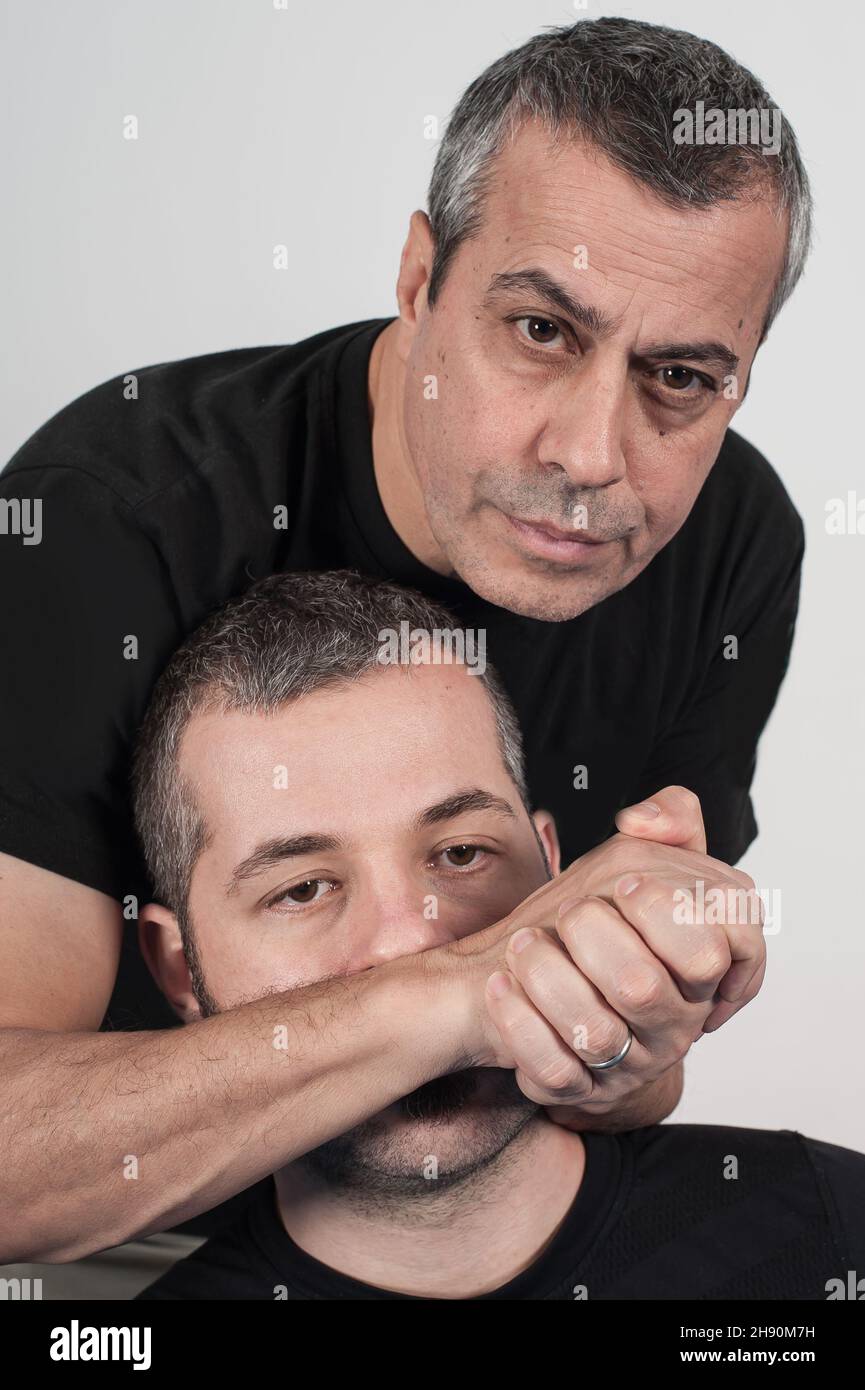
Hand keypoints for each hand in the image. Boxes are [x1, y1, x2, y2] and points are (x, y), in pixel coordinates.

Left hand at [457, 786, 765, 1117]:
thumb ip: (673, 822)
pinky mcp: (578, 1089)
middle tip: (569, 912)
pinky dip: (519, 1023)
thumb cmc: (618, 922)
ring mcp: (628, 1062)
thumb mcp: (652, 862)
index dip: (665, 914)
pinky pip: (550, 1069)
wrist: (568, 991)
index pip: (710, 953)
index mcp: (700, 973)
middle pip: (642, 989)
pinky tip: (500, 985)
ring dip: (548, 977)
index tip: (623, 885)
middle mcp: (671, 1023)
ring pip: (594, 1033)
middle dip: (597, 939)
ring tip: (521, 942)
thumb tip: (643, 818)